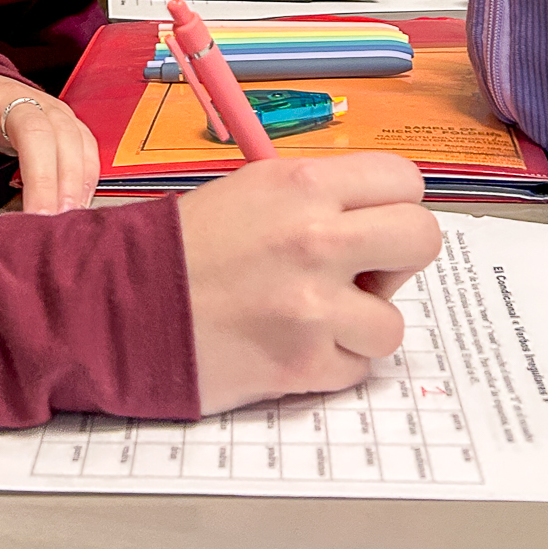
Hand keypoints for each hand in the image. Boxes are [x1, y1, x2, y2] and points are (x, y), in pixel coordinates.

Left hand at [0, 73, 99, 220]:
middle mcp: (10, 97)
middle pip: (34, 133)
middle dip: (40, 183)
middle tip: (38, 224)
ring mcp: (43, 103)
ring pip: (67, 137)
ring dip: (70, 184)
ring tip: (62, 223)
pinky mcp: (66, 116)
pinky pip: (86, 145)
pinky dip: (85, 178)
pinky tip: (76, 207)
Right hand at [177, 154, 441, 412]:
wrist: (125, 304)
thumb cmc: (189, 244)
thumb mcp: (257, 188)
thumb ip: (323, 196)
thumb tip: (381, 217)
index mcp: (305, 184)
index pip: (404, 181)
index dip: (394, 203)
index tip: (372, 220)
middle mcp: (317, 238)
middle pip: (422, 239)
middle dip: (398, 258)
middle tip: (361, 269)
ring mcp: (314, 307)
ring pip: (393, 322)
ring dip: (361, 323)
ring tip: (315, 314)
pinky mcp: (303, 367)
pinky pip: (356, 368)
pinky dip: (331, 362)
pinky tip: (293, 344)